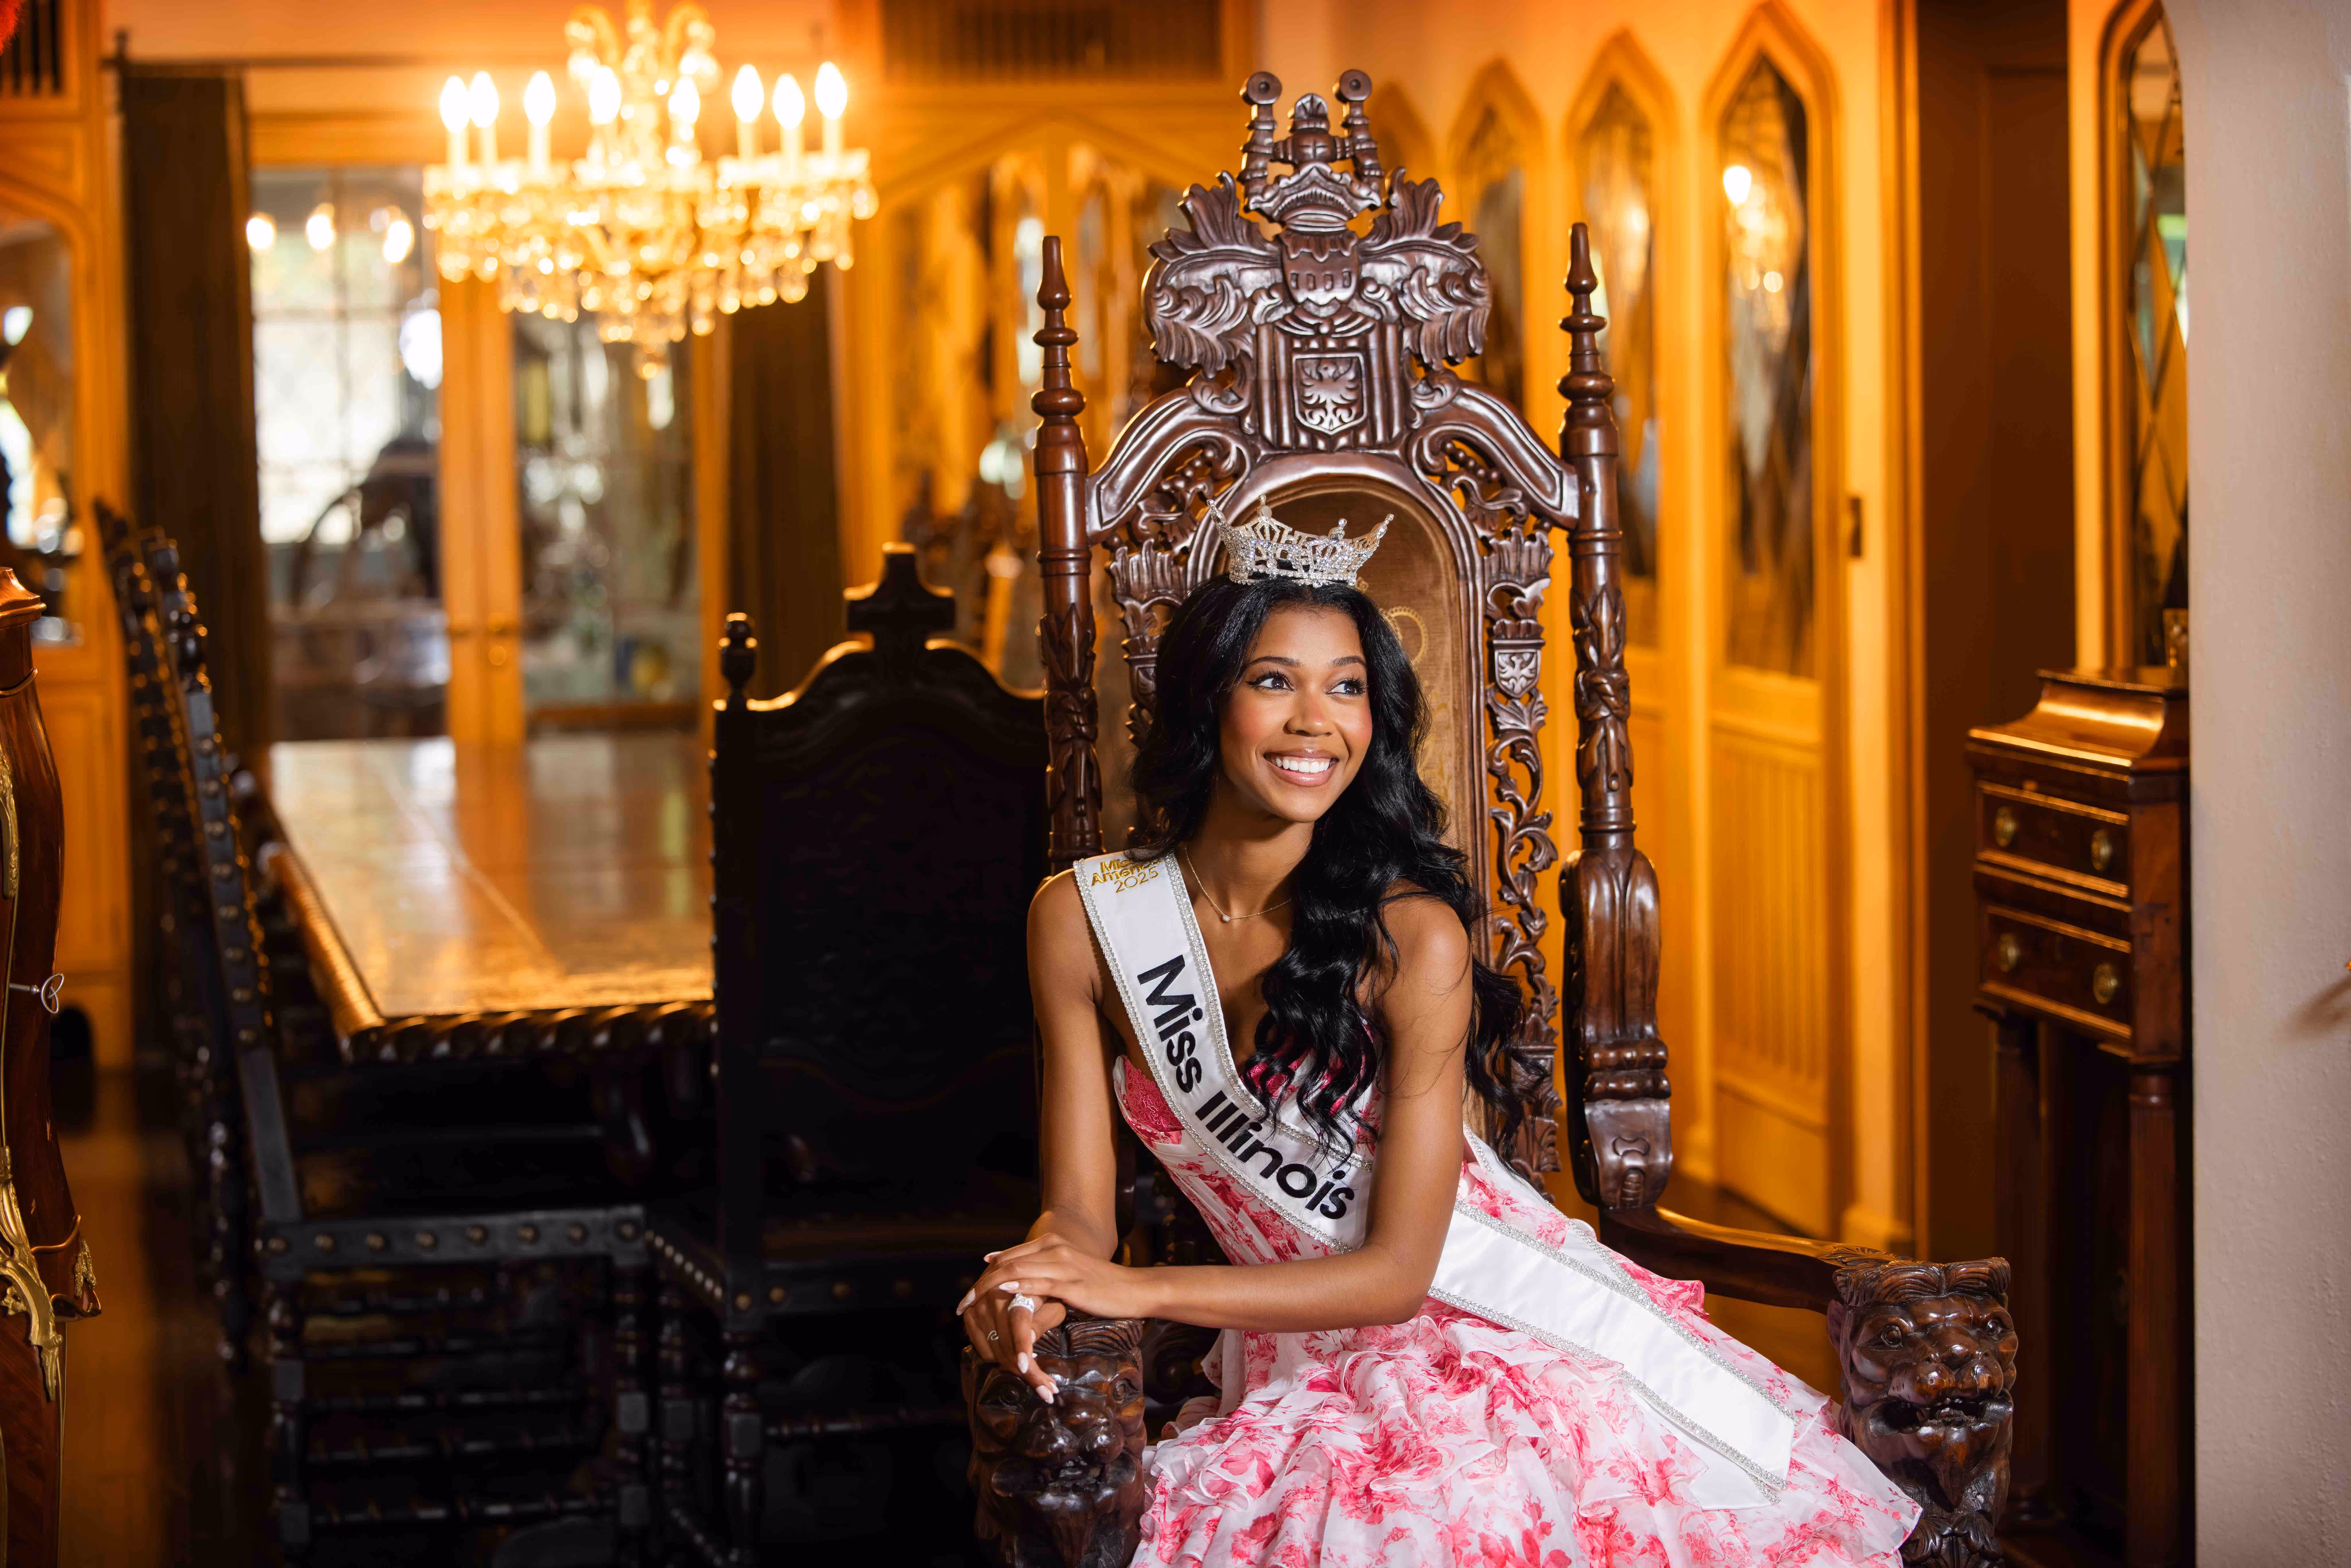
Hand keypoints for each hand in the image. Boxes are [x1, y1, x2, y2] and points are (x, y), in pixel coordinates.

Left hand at [957, 1234, 1157, 1399]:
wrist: (1132, 1289)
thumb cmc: (1101, 1286)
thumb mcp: (1067, 1274)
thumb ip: (1041, 1272)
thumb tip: (1010, 1276)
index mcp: (1052, 1244)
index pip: (1008, 1256)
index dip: (985, 1273)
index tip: (968, 1293)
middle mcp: (1054, 1248)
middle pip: (1007, 1262)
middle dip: (980, 1284)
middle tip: (961, 1303)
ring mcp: (1063, 1264)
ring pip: (1016, 1271)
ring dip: (988, 1288)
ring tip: (970, 1304)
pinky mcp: (1072, 1283)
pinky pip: (1039, 1283)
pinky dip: (1017, 1287)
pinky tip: (1001, 1293)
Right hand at [960, 1266, 1066, 1401]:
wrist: (1017, 1276)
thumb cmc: (1044, 1294)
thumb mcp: (1052, 1305)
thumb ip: (1043, 1321)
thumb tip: (1029, 1341)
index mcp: (1017, 1291)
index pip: (1018, 1325)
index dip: (1023, 1348)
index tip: (1027, 1369)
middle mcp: (993, 1297)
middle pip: (1007, 1345)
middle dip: (1028, 1372)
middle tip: (1048, 1390)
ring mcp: (978, 1307)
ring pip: (995, 1352)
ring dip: (1014, 1369)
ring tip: (1037, 1378)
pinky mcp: (970, 1317)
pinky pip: (983, 1351)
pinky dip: (999, 1359)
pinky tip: (1015, 1358)